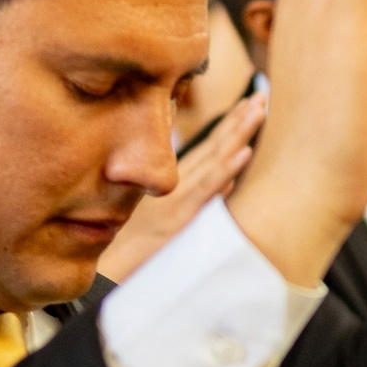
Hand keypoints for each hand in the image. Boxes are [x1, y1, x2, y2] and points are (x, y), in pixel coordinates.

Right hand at [96, 93, 265, 283]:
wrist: (104, 271)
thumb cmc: (128, 248)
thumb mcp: (160, 218)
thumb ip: (192, 199)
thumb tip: (226, 185)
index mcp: (172, 183)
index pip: (206, 149)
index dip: (228, 126)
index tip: (249, 104)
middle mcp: (176, 184)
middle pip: (213, 147)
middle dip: (238, 120)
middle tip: (261, 95)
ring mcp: (177, 198)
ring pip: (213, 160)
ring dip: (237, 133)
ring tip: (258, 110)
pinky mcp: (179, 217)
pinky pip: (206, 189)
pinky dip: (226, 169)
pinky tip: (245, 151)